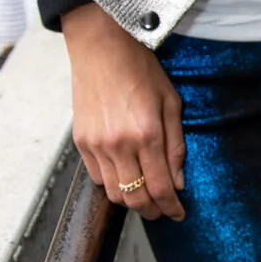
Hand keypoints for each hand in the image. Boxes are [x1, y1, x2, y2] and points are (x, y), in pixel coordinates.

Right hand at [61, 3, 186, 220]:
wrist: (100, 47)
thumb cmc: (140, 69)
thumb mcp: (171, 102)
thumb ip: (175, 146)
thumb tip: (178, 182)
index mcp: (146, 134)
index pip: (160, 187)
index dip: (171, 207)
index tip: (179, 214)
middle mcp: (119, 145)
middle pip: (136, 199)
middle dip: (153, 211)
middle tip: (164, 211)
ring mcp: (96, 145)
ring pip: (114, 192)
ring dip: (132, 202)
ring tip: (146, 198)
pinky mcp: (81, 142)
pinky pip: (96, 177)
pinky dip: (112, 185)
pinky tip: (125, 178)